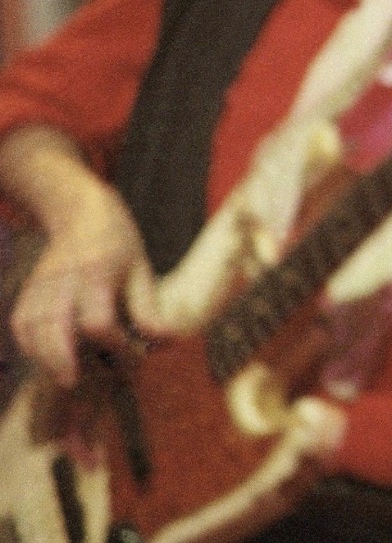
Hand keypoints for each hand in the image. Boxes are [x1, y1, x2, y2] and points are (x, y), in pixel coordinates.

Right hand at [10, 173, 159, 387]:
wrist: (80, 213)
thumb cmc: (119, 244)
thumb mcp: (141, 270)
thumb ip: (148, 308)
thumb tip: (164, 342)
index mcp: (98, 273)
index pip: (98, 320)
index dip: (115, 343)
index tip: (133, 352)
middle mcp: (64, 280)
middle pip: (54, 326)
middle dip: (61, 358)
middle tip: (72, 383)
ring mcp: (41, 286)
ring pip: (32, 328)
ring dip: (44, 358)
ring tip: (64, 378)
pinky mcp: (27, 293)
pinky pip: (22, 326)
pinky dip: (31, 346)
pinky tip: (46, 361)